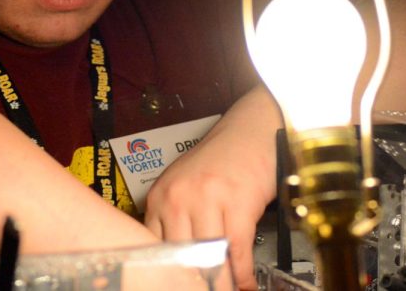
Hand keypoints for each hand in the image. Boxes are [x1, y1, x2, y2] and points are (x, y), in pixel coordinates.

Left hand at [142, 87, 279, 289]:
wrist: (252, 130)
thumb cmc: (221, 160)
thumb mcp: (185, 186)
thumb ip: (173, 220)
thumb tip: (171, 262)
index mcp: (159, 196)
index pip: (153, 247)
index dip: (165, 273)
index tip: (175, 284)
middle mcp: (178, 197)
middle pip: (179, 257)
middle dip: (192, 282)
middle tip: (200, 290)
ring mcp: (207, 199)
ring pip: (208, 259)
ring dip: (219, 284)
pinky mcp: (237, 202)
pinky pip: (236, 251)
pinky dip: (242, 275)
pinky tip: (245, 284)